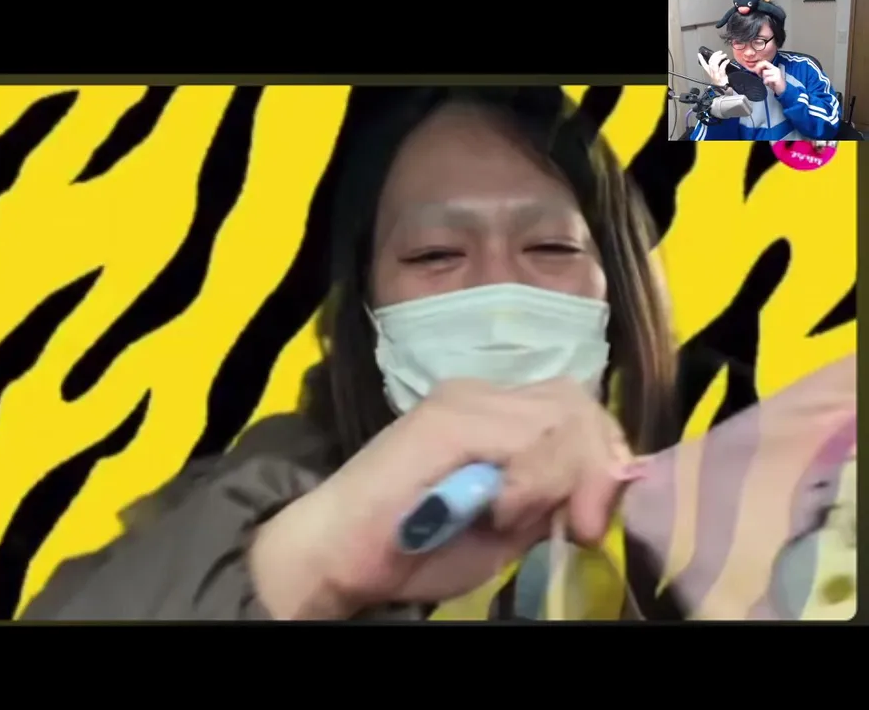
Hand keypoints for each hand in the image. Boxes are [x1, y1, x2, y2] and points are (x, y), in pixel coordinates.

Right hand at [248, 378, 637, 618]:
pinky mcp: (447, 418)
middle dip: (597, 467)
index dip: (601, 459)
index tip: (591, 521)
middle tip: (582, 527)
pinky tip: (502, 512)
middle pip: (576, 403)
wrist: (337, 551)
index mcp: (496, 415)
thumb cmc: (413, 545)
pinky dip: (529, 480)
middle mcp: (482, 393)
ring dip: (560, 478)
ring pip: (560, 417)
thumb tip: (605, 488)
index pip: (575, 410)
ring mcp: (463, 400)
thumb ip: (552, 501)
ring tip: (518, 521)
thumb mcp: (506, 528)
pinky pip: (524, 436)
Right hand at [697, 50, 731, 88]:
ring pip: (714, 64)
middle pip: (710, 62)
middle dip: (715, 55)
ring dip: (719, 58)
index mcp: (709, 72)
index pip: (704, 65)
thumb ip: (715, 69)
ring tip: (724, 55)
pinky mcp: (721, 75)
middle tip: (720, 52)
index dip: (701, 59)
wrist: (723, 89)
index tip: (699, 54)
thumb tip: (717, 61)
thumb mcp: (716, 75)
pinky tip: (727, 61)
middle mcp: (711, 73)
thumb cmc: (720, 83)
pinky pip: (722, 67)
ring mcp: (716, 74)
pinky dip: (724, 63)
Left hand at [756, 61, 785, 95]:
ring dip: (763, 78)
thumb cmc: (773, 83)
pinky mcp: (777, 78)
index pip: (764, 61)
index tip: (755, 70)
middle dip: (759, 69)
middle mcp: (775, 68)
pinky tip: (768, 83)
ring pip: (764, 72)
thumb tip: (754, 69)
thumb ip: (760, 72)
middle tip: (760, 75)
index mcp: (772, 67)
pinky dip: (766, 82)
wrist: (781, 89)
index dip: (758, 64)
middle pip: (765, 63)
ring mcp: (776, 73)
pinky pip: (767, 79)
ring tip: (767, 81)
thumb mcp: (765, 76)